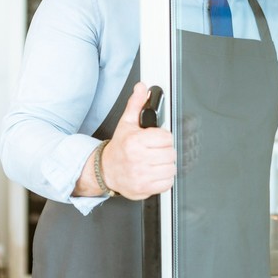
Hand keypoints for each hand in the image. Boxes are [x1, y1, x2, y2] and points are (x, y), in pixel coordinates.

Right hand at [100, 82, 176, 199]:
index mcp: (135, 142)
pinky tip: (155, 172)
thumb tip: (141, 88)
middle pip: (171, 154)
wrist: (106, 170)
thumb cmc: (119, 148)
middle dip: (165, 151)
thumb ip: (136, 104)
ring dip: (166, 165)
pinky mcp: (144, 189)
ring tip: (156, 162)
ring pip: (171, 169)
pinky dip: (164, 179)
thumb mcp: (126, 124)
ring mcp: (141, 176)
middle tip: (156, 151)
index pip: (167, 138)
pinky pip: (167, 183)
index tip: (157, 139)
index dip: (164, 138)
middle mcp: (138, 160)